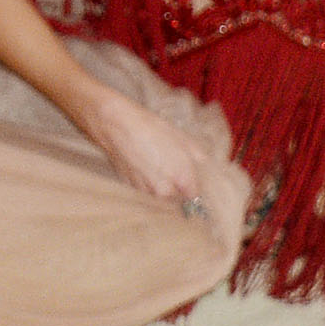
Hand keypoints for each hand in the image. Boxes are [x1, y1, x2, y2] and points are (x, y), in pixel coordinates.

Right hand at [73, 83, 205, 206]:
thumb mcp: (183, 138)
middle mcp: (164, 191)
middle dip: (179, 189)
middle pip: (178, 200)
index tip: (193, 182)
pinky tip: (145, 165)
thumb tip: (208, 169)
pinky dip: (148, 183)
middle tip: (175, 171)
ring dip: (163, 187)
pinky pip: (146, 191)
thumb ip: (200, 158)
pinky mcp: (131, 188)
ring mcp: (146, 192)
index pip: (195, 198)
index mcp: (182, 179)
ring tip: (158, 165)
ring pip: (161, 197)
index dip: (194, 188)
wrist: (116, 125)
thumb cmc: (151, 128)